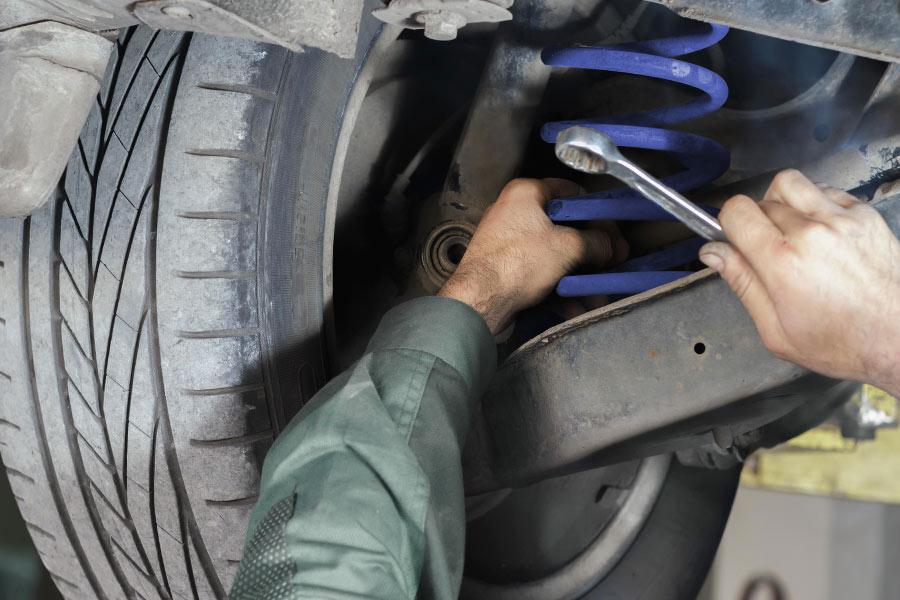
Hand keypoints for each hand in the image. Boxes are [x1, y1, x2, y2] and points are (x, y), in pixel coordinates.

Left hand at [438, 178, 626, 333]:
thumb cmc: (515, 264)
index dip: (596, 212)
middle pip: (564, 226)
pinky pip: (540, 273)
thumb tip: (613, 247)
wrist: (479, 302)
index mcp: (525, 193)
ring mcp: (508, 241)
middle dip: (589, 250)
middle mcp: (513, 212)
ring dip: (577, 275)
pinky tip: (575, 304)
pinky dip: (559, 287)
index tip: (612, 231)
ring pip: (554, 254)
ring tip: (596, 292)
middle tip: (609, 261)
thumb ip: (598, 243)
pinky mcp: (506, 267)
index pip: (571, 192)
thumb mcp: (569, 248)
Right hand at [699, 169, 899, 395]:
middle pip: (760, 200)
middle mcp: (811, 232)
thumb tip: (713, 253)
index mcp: (782, 262)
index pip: (736, 211)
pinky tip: (820, 232)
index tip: (734, 240)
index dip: (728, 225)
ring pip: (791, 183)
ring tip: (790, 231)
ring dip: (781, 202)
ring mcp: (841, 219)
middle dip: (755, 222)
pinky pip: (826, 191)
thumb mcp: (776, 330)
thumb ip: (742, 283)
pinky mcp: (865, 215)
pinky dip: (814, 204)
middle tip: (766, 250)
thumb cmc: (843, 343)